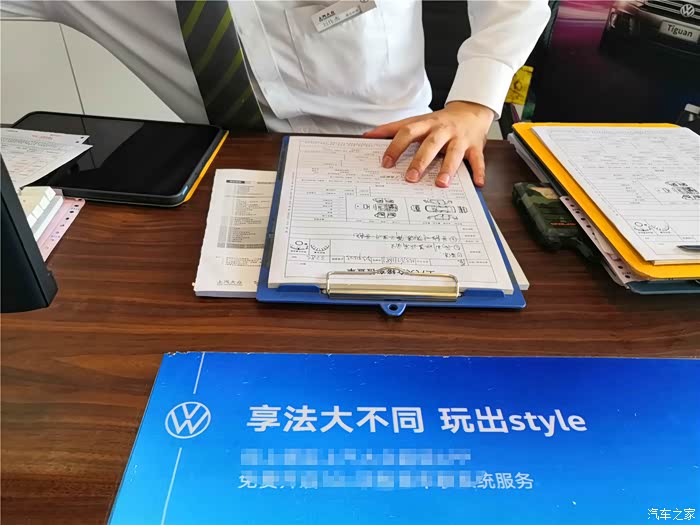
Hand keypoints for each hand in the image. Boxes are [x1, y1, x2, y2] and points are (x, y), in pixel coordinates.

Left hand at [363, 101, 493, 187]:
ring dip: (447, 168)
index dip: (396, 147)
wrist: (472, 110)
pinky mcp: (475, 146)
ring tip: (441, 184)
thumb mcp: (417, 121)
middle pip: (430, 144)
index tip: (386, 162)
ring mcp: (459, 138)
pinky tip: (477, 183)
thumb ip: (394, 129)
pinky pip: (477, 160)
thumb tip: (367, 136)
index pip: (408, 132)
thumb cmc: (440, 121)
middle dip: (420, 161)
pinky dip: (478, 171)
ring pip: (454, 153)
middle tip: (410, 178)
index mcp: (427, 124)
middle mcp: (443, 130)